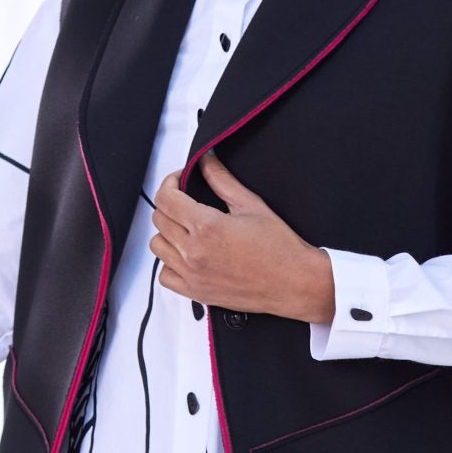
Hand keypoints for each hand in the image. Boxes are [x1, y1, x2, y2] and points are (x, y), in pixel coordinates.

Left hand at [148, 149, 336, 323]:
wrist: (294, 282)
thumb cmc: (279, 247)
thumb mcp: (251, 205)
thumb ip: (222, 180)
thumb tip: (206, 160)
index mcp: (206, 227)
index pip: (166, 198)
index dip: (169, 182)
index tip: (179, 180)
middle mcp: (194, 252)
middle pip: (159, 220)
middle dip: (170, 204)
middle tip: (186, 201)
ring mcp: (193, 274)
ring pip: (157, 246)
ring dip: (168, 233)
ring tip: (186, 229)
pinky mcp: (197, 292)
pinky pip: (165, 276)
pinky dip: (170, 263)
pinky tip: (186, 255)